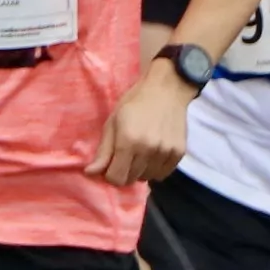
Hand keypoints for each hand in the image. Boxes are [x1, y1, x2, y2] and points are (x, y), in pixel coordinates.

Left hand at [88, 60, 197, 185]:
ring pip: (147, 178)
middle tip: (125, 156)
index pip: (116, 178)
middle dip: (124, 172)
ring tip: (140, 152)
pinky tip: (152, 154)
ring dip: (140, 171)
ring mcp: (166, 152)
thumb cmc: (134, 104)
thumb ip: (103, 151)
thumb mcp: (112, 123)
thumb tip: (90, 173)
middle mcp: (148, 149)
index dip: (110, 174)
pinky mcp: (179, 152)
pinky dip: (155, 169)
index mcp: (128, 141)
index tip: (111, 164)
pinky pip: (163, 174)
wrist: (166, 89)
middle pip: (131, 179)